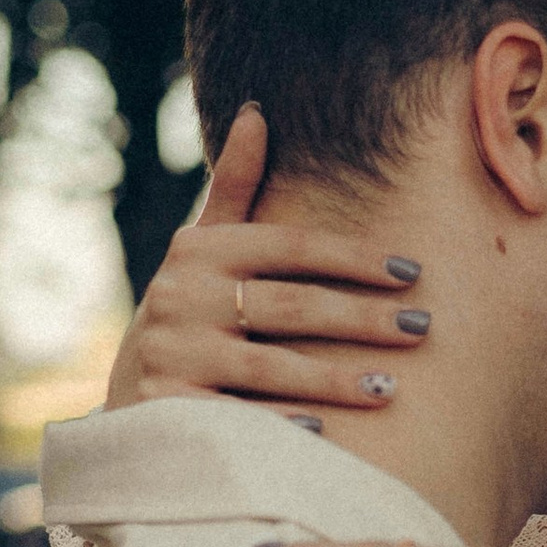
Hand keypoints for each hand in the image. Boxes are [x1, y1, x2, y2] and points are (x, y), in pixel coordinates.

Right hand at [104, 107, 432, 418]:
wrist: (123, 412)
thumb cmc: (185, 323)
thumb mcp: (200, 255)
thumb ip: (233, 191)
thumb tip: (256, 113)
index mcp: (196, 253)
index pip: (289, 246)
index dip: (353, 258)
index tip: (411, 270)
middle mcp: (178, 299)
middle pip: (290, 306)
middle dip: (363, 318)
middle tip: (423, 327)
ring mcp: (169, 356)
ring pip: (270, 367)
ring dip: (337, 379)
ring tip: (392, 387)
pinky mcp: (164, 411)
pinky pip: (238, 419)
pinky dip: (284, 425)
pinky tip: (330, 433)